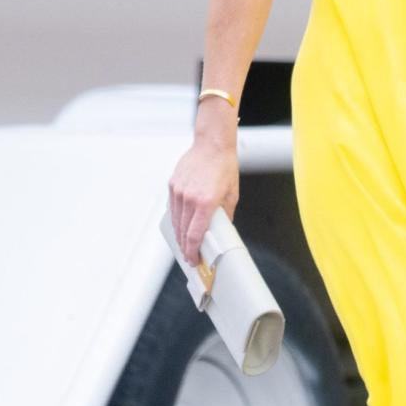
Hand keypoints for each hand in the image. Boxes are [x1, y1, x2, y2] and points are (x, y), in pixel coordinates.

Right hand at [167, 139, 239, 266]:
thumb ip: (226, 214)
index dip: (193, 251)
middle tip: (190, 256)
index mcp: (205, 202)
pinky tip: (180, 226)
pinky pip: (172, 208)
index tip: (194, 260)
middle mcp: (189, 198)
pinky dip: (176, 219)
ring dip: (179, 235)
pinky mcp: (173, 185)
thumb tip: (223, 230)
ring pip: (175, 221)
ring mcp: (178, 191)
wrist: (212, 145)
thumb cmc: (224, 167)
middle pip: (183, 231)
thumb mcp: (232, 194)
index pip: (194, 235)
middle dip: (186, 247)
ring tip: (185, 245)